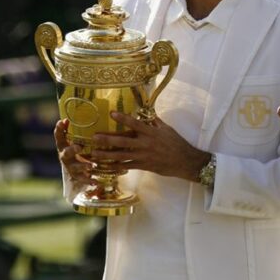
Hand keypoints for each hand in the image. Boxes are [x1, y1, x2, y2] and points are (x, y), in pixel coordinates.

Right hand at [54, 119, 94, 184]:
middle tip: (79, 147)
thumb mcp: (76, 138)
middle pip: (66, 153)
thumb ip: (77, 129)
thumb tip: (83, 113)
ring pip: (75, 167)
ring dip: (83, 166)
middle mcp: (65, 156)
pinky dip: (89, 180)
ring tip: (91, 166)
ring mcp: (70, 167)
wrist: (75, 170)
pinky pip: (82, 179)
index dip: (59, 130)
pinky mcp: (76, 176)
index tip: (62, 122)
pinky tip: (96, 181)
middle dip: (72, 149)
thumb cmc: (77, 149)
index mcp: (63, 145)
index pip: (59, 136)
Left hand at [90, 111, 208, 181]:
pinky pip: (127, 166)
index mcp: (151, 132)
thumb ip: (154, 121)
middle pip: (123, 141)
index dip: (122, 118)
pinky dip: (116, 166)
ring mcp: (144, 156)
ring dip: (107, 155)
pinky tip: (106, 166)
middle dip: (107, 139)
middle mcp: (145, 144)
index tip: (111, 114)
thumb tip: (146, 112)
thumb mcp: (166, 129)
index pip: (134, 123)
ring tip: (95, 153)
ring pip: (121, 156)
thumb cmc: (177, 143)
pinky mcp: (144, 166)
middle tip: (94, 137)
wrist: (185, 161)